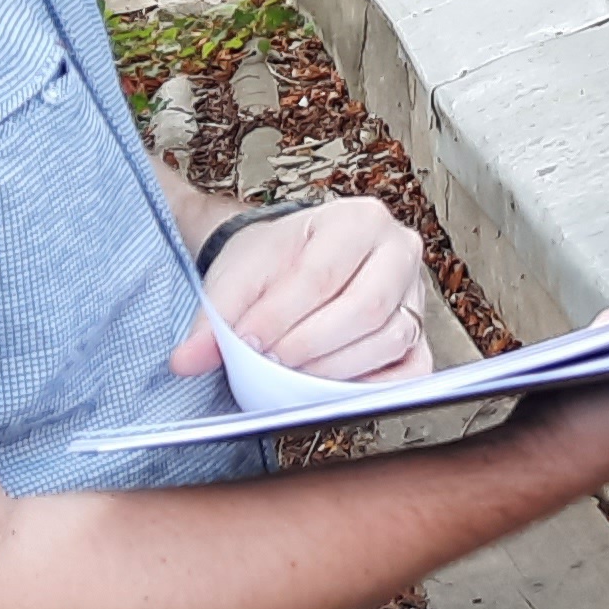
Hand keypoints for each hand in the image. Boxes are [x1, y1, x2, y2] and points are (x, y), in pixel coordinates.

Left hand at [171, 196, 434, 382]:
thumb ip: (213, 316)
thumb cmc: (272, 261)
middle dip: (310, 345)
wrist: (290, 260)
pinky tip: (332, 389)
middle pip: (365, 307)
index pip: (323, 273)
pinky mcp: (420, 334)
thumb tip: (188, 360)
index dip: (282, 315)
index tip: (246, 342)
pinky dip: (372, 386)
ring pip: (390, 339)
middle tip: (270, 363)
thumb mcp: (236, 275)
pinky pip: (410, 369)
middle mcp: (399, 249)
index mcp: (358, 218)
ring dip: (335, 369)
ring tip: (291, 376)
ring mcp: (416, 293)